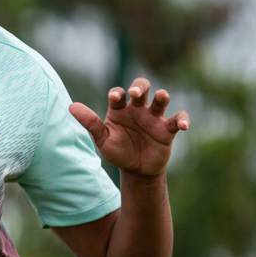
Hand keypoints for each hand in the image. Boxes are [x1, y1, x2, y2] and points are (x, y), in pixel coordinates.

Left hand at [69, 77, 189, 177]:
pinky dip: (182, 119)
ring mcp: (154, 117)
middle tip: (136, 93)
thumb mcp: (102, 139)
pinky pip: (177, 119)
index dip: (117, 94)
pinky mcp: (167, 129)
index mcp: (120, 109)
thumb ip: (90, 123)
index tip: (115, 98)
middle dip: (140, 87)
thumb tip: (71, 107)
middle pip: (141, 88)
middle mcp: (137, 109)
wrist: (136, 170)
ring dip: (161, 96)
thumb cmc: (118, 151)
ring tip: (161, 96)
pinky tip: (184, 125)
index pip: (118, 94)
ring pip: (160, 100)